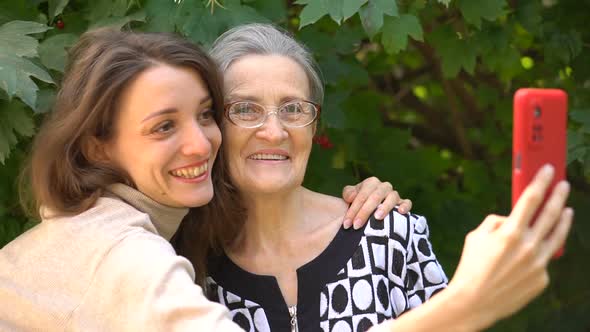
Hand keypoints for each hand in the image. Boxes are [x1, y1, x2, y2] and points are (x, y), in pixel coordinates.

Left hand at [341, 177, 411, 228]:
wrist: (370, 208)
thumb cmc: (359, 203)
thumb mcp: (350, 196)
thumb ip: (348, 194)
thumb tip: (352, 197)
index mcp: (371, 183)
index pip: (361, 195)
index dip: (353, 210)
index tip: (347, 224)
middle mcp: (383, 186)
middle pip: (375, 197)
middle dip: (364, 212)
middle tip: (356, 225)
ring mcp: (394, 194)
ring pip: (392, 197)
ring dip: (384, 207)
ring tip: (377, 217)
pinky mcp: (403, 203)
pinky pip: (407, 202)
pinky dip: (405, 206)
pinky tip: (401, 212)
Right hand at [448, 165, 572, 329]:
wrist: (473, 302)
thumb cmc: (471, 266)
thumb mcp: (476, 236)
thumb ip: (496, 222)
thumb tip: (510, 218)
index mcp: (510, 232)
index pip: (531, 198)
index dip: (541, 181)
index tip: (549, 169)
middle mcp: (528, 246)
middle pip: (551, 214)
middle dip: (558, 195)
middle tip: (564, 184)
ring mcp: (538, 264)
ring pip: (558, 236)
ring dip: (564, 220)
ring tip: (567, 209)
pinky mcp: (542, 279)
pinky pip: (543, 260)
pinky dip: (538, 253)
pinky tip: (529, 255)